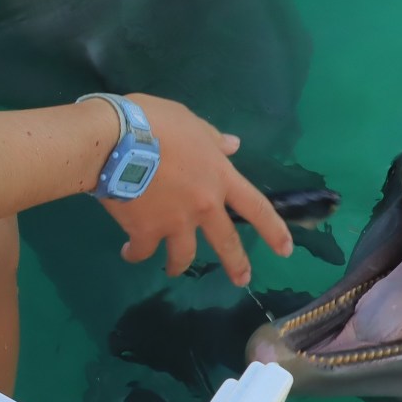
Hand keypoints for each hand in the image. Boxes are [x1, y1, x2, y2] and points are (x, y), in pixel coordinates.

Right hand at [97, 95, 292, 285]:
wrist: (116, 140)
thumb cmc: (153, 121)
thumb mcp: (189, 122)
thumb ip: (212, 139)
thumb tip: (234, 145)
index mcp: (218, 176)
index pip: (255, 206)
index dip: (273, 229)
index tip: (286, 249)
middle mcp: (203, 205)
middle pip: (226, 241)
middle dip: (236, 263)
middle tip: (242, 280)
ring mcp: (175, 222)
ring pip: (183, 255)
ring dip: (177, 265)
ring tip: (172, 269)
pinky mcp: (145, 231)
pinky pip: (142, 250)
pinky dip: (135, 253)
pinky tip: (128, 251)